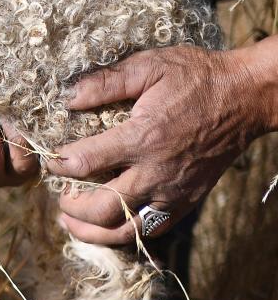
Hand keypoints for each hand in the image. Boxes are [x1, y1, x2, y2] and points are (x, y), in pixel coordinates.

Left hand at [47, 39, 277, 244]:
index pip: (85, 163)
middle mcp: (156, 172)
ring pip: (124, 230)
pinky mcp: (185, 202)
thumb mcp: (150, 66)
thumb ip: (106, 82)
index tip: (51, 160)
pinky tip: (107, 224)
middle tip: (60, 197)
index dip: (59, 165)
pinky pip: (150, 230)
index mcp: (143, 138)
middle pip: (101, 208)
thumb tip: (68, 97)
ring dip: (92, 232)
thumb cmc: (196, 78)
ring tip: (73, 221)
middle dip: (72, 208)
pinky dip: (123, 233)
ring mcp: (173, 192)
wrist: (247, 97)